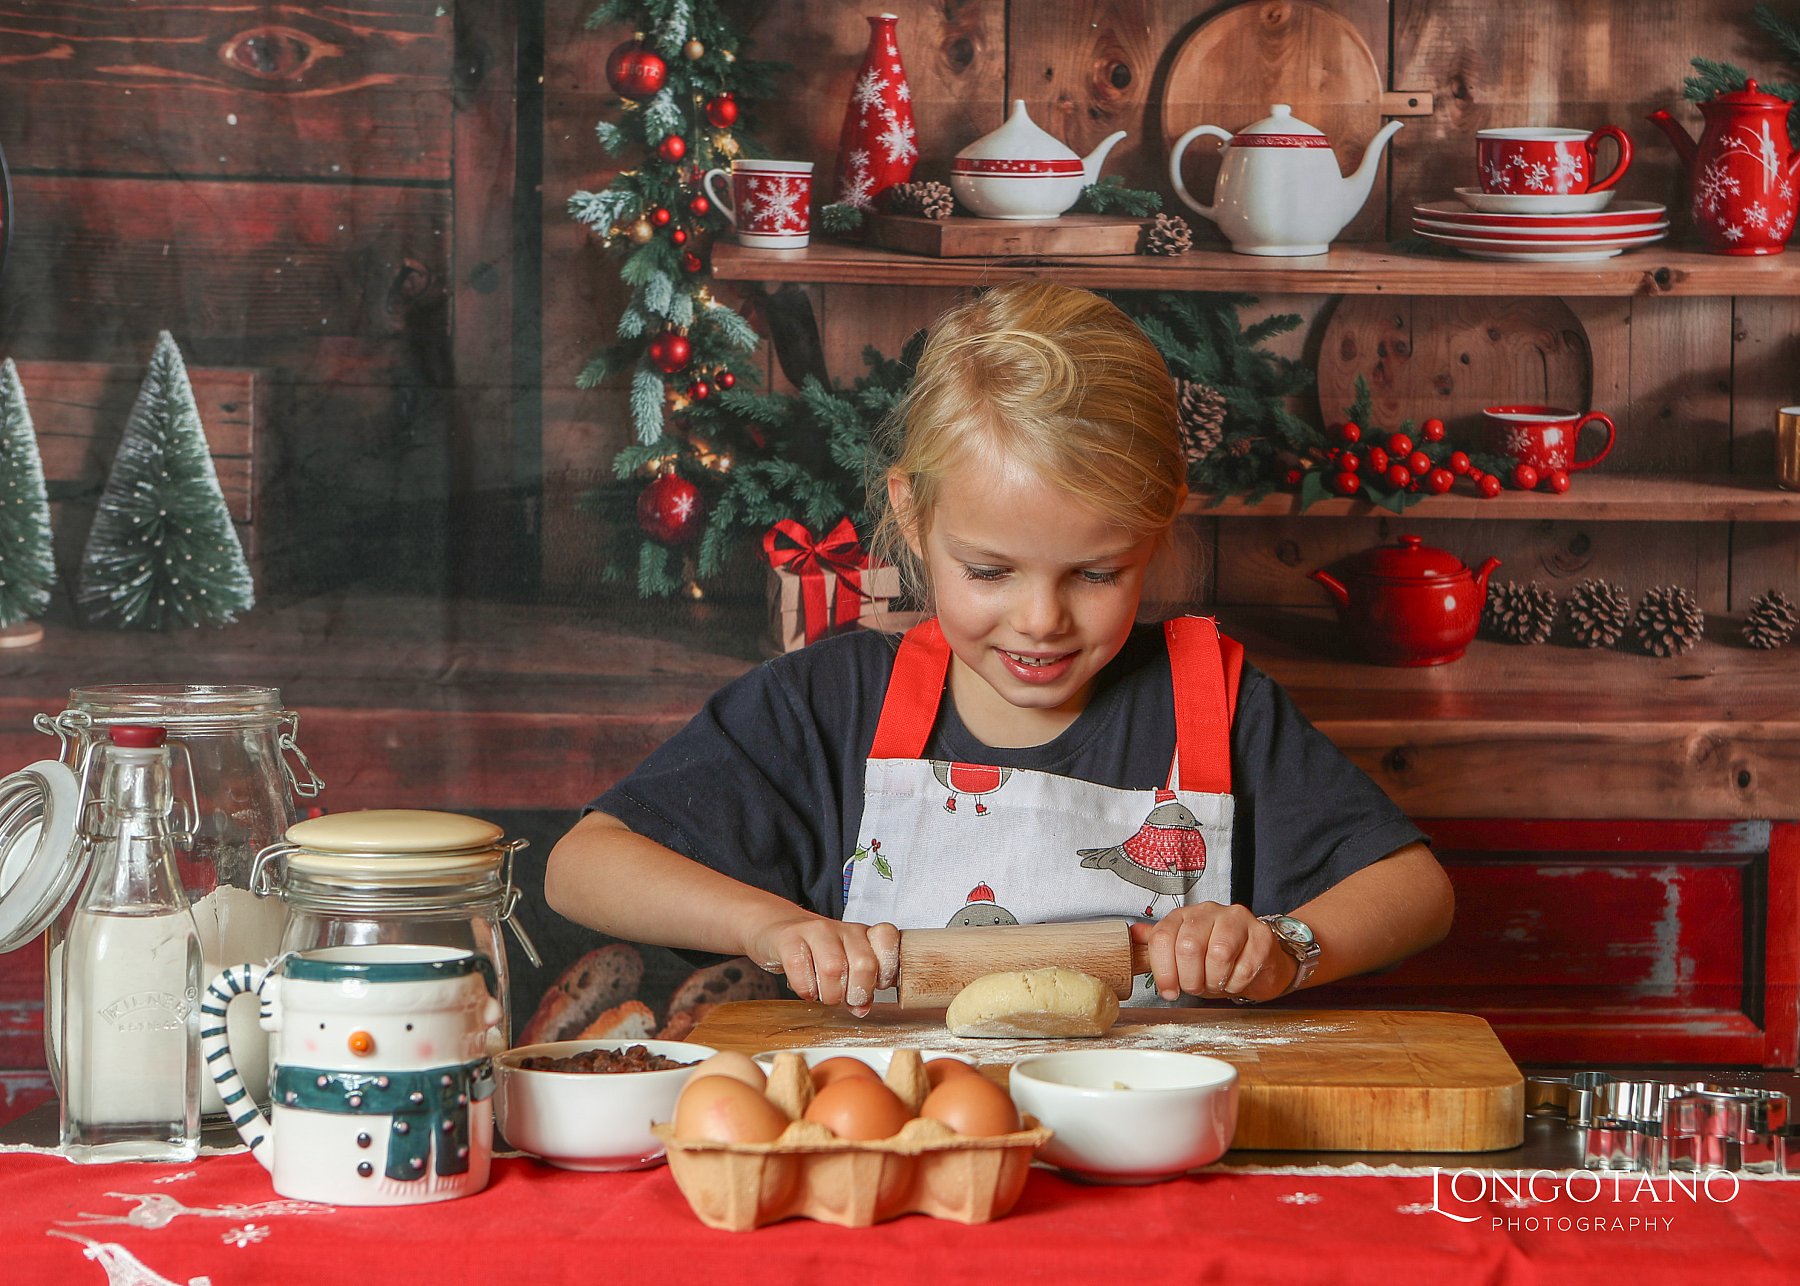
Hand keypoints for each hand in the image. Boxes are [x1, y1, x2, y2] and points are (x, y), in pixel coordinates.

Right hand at [746, 914, 900, 1017]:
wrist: (778, 930)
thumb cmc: (817, 953)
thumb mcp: (846, 965)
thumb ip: (860, 985)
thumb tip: (862, 1009)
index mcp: (863, 934)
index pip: (888, 937)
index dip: (888, 967)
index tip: (878, 984)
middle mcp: (843, 929)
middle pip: (864, 963)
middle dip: (858, 992)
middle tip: (847, 1000)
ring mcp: (816, 930)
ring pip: (834, 967)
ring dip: (830, 994)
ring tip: (825, 996)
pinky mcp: (790, 938)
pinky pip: (800, 967)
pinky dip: (805, 988)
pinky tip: (807, 990)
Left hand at [1131, 903, 1295, 1002]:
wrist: (1259, 960)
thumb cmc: (1215, 960)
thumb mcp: (1181, 955)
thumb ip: (1158, 946)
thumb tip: (1132, 935)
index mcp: (1184, 916)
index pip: (1162, 938)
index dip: (1162, 970)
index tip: (1169, 991)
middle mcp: (1209, 911)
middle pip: (1188, 946)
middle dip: (1190, 979)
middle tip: (1197, 988)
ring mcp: (1237, 920)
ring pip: (1218, 954)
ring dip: (1215, 981)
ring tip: (1217, 984)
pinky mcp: (1261, 935)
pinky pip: (1245, 966)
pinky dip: (1237, 983)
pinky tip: (1235, 981)